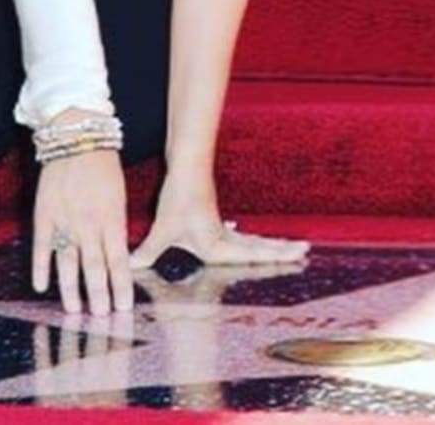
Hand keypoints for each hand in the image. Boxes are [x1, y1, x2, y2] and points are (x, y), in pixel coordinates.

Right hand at [32, 148, 132, 316]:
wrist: (77, 139)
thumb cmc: (104, 168)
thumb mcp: (120, 196)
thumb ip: (117, 226)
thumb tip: (119, 256)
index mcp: (112, 217)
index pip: (119, 259)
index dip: (121, 285)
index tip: (124, 306)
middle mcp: (88, 223)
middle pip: (95, 266)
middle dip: (99, 294)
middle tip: (102, 318)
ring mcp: (64, 220)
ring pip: (68, 262)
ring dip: (72, 289)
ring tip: (75, 312)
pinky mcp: (44, 215)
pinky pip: (42, 247)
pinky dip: (41, 268)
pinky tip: (40, 287)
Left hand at [129, 173, 308, 269]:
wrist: (186, 165)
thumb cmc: (179, 196)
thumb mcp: (163, 228)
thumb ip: (148, 252)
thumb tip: (128, 269)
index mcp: (216, 243)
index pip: (250, 256)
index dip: (273, 258)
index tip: (297, 256)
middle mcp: (223, 236)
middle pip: (259, 247)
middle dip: (281, 250)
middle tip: (305, 249)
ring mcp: (221, 226)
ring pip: (251, 239)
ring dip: (269, 244)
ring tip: (289, 248)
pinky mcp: (214, 217)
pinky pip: (238, 232)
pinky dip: (247, 237)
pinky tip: (242, 232)